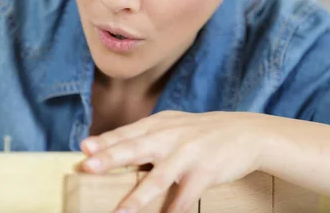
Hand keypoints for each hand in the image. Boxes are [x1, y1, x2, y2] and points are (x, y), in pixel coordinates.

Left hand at [78, 110, 266, 212]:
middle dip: (111, 158)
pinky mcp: (205, 172)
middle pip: (136, 148)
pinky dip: (173, 210)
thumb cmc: (200, 132)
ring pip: (159, 178)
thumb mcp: (173, 124)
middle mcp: (171, 137)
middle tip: (88, 165)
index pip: (127, 133)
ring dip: (138, 197)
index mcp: (159, 125)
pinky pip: (185, 197)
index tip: (84, 148)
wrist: (245, 132)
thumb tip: (108, 147)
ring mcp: (188, 155)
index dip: (106, 141)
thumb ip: (146, 134)